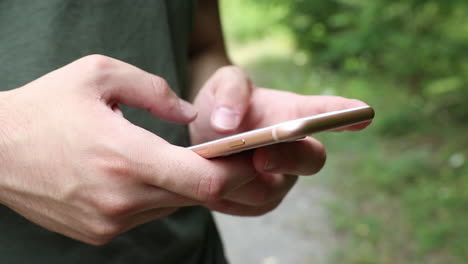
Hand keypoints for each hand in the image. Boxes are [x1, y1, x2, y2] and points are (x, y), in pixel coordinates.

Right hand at [0, 55, 258, 244]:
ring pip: (172, 205)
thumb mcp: (99, 75)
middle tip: (225, 155)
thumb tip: (191, 116)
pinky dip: (157, 195)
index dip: (237, 171)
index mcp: (125, 156)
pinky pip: (147, 214)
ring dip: (184, 185)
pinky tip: (141, 174)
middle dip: (218, 177)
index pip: (204, 180)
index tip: (251, 157)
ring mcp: (110, 222)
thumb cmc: (45, 107)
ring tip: (175, 158)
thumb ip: (155, 90)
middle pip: (196, 196)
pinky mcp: (99, 233)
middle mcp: (121, 198)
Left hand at [190, 66, 370, 215]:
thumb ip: (229, 91)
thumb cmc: (221, 105)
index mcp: (291, 113)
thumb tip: (228, 123)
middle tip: (260, 156)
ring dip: (242, 180)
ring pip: (272, 189)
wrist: (201, 136)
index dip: (344, 114)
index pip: (323, 112)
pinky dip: (227, 196)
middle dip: (289, 159)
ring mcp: (280, 178)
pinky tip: (210, 184)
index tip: (365, 113)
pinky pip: (248, 206)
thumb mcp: (221, 85)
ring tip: (214, 167)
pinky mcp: (261, 201)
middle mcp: (294, 148)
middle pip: (311, 159)